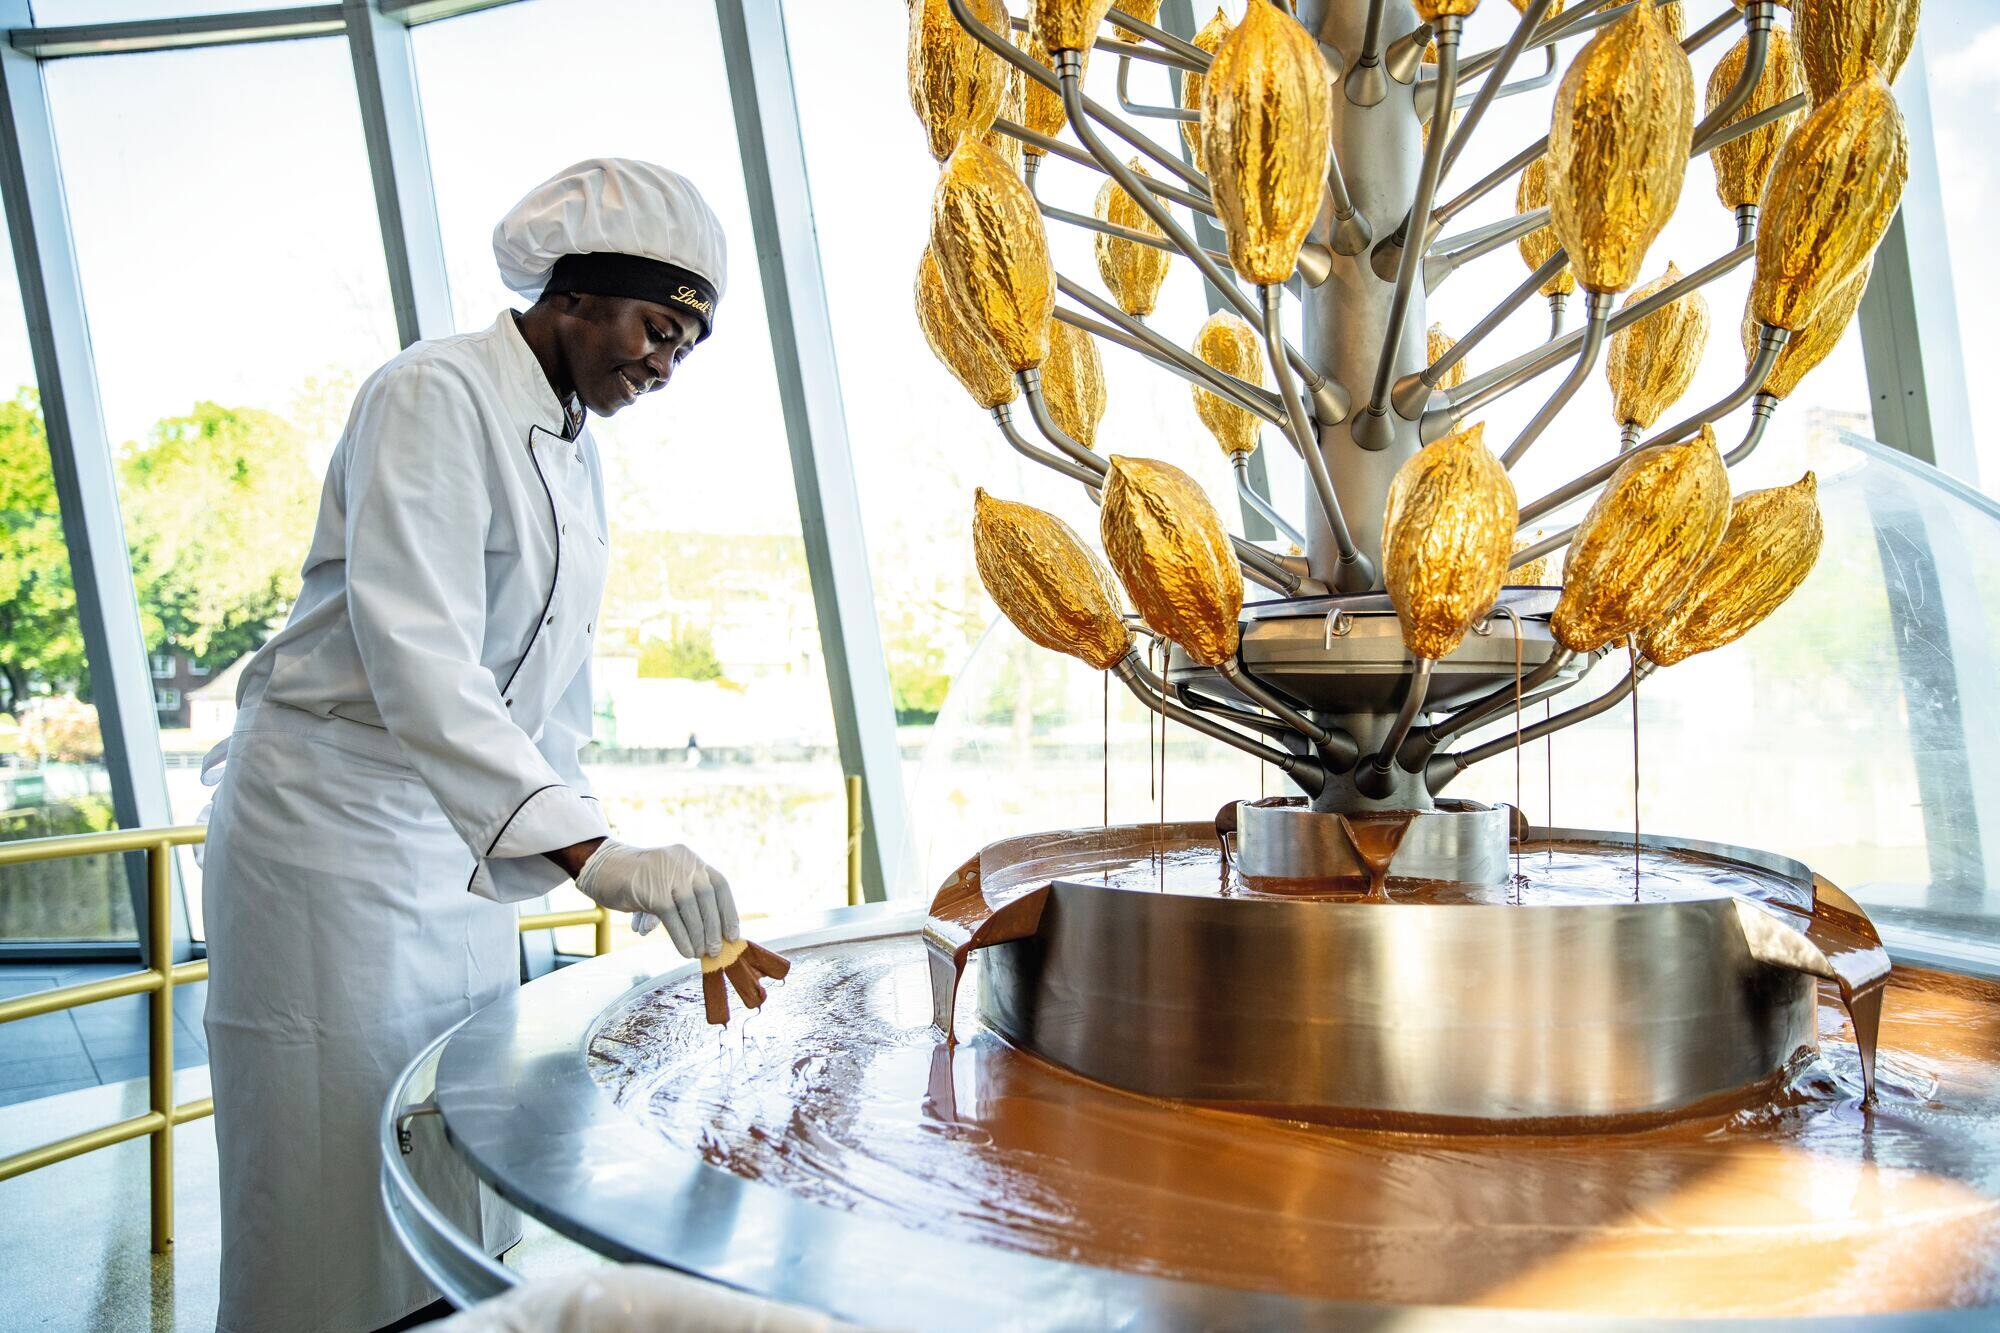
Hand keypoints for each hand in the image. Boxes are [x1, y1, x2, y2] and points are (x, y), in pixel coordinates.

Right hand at [572, 839, 739, 957]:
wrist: (601, 867)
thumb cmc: (636, 880)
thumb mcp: (666, 882)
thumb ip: (684, 901)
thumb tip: (707, 937)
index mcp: (690, 858)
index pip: (719, 884)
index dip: (728, 911)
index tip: (733, 934)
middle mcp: (683, 862)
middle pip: (708, 898)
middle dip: (714, 927)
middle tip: (716, 950)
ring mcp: (667, 875)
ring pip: (691, 910)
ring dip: (699, 935)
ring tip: (701, 954)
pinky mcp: (652, 891)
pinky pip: (673, 919)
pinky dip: (682, 938)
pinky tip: (686, 952)